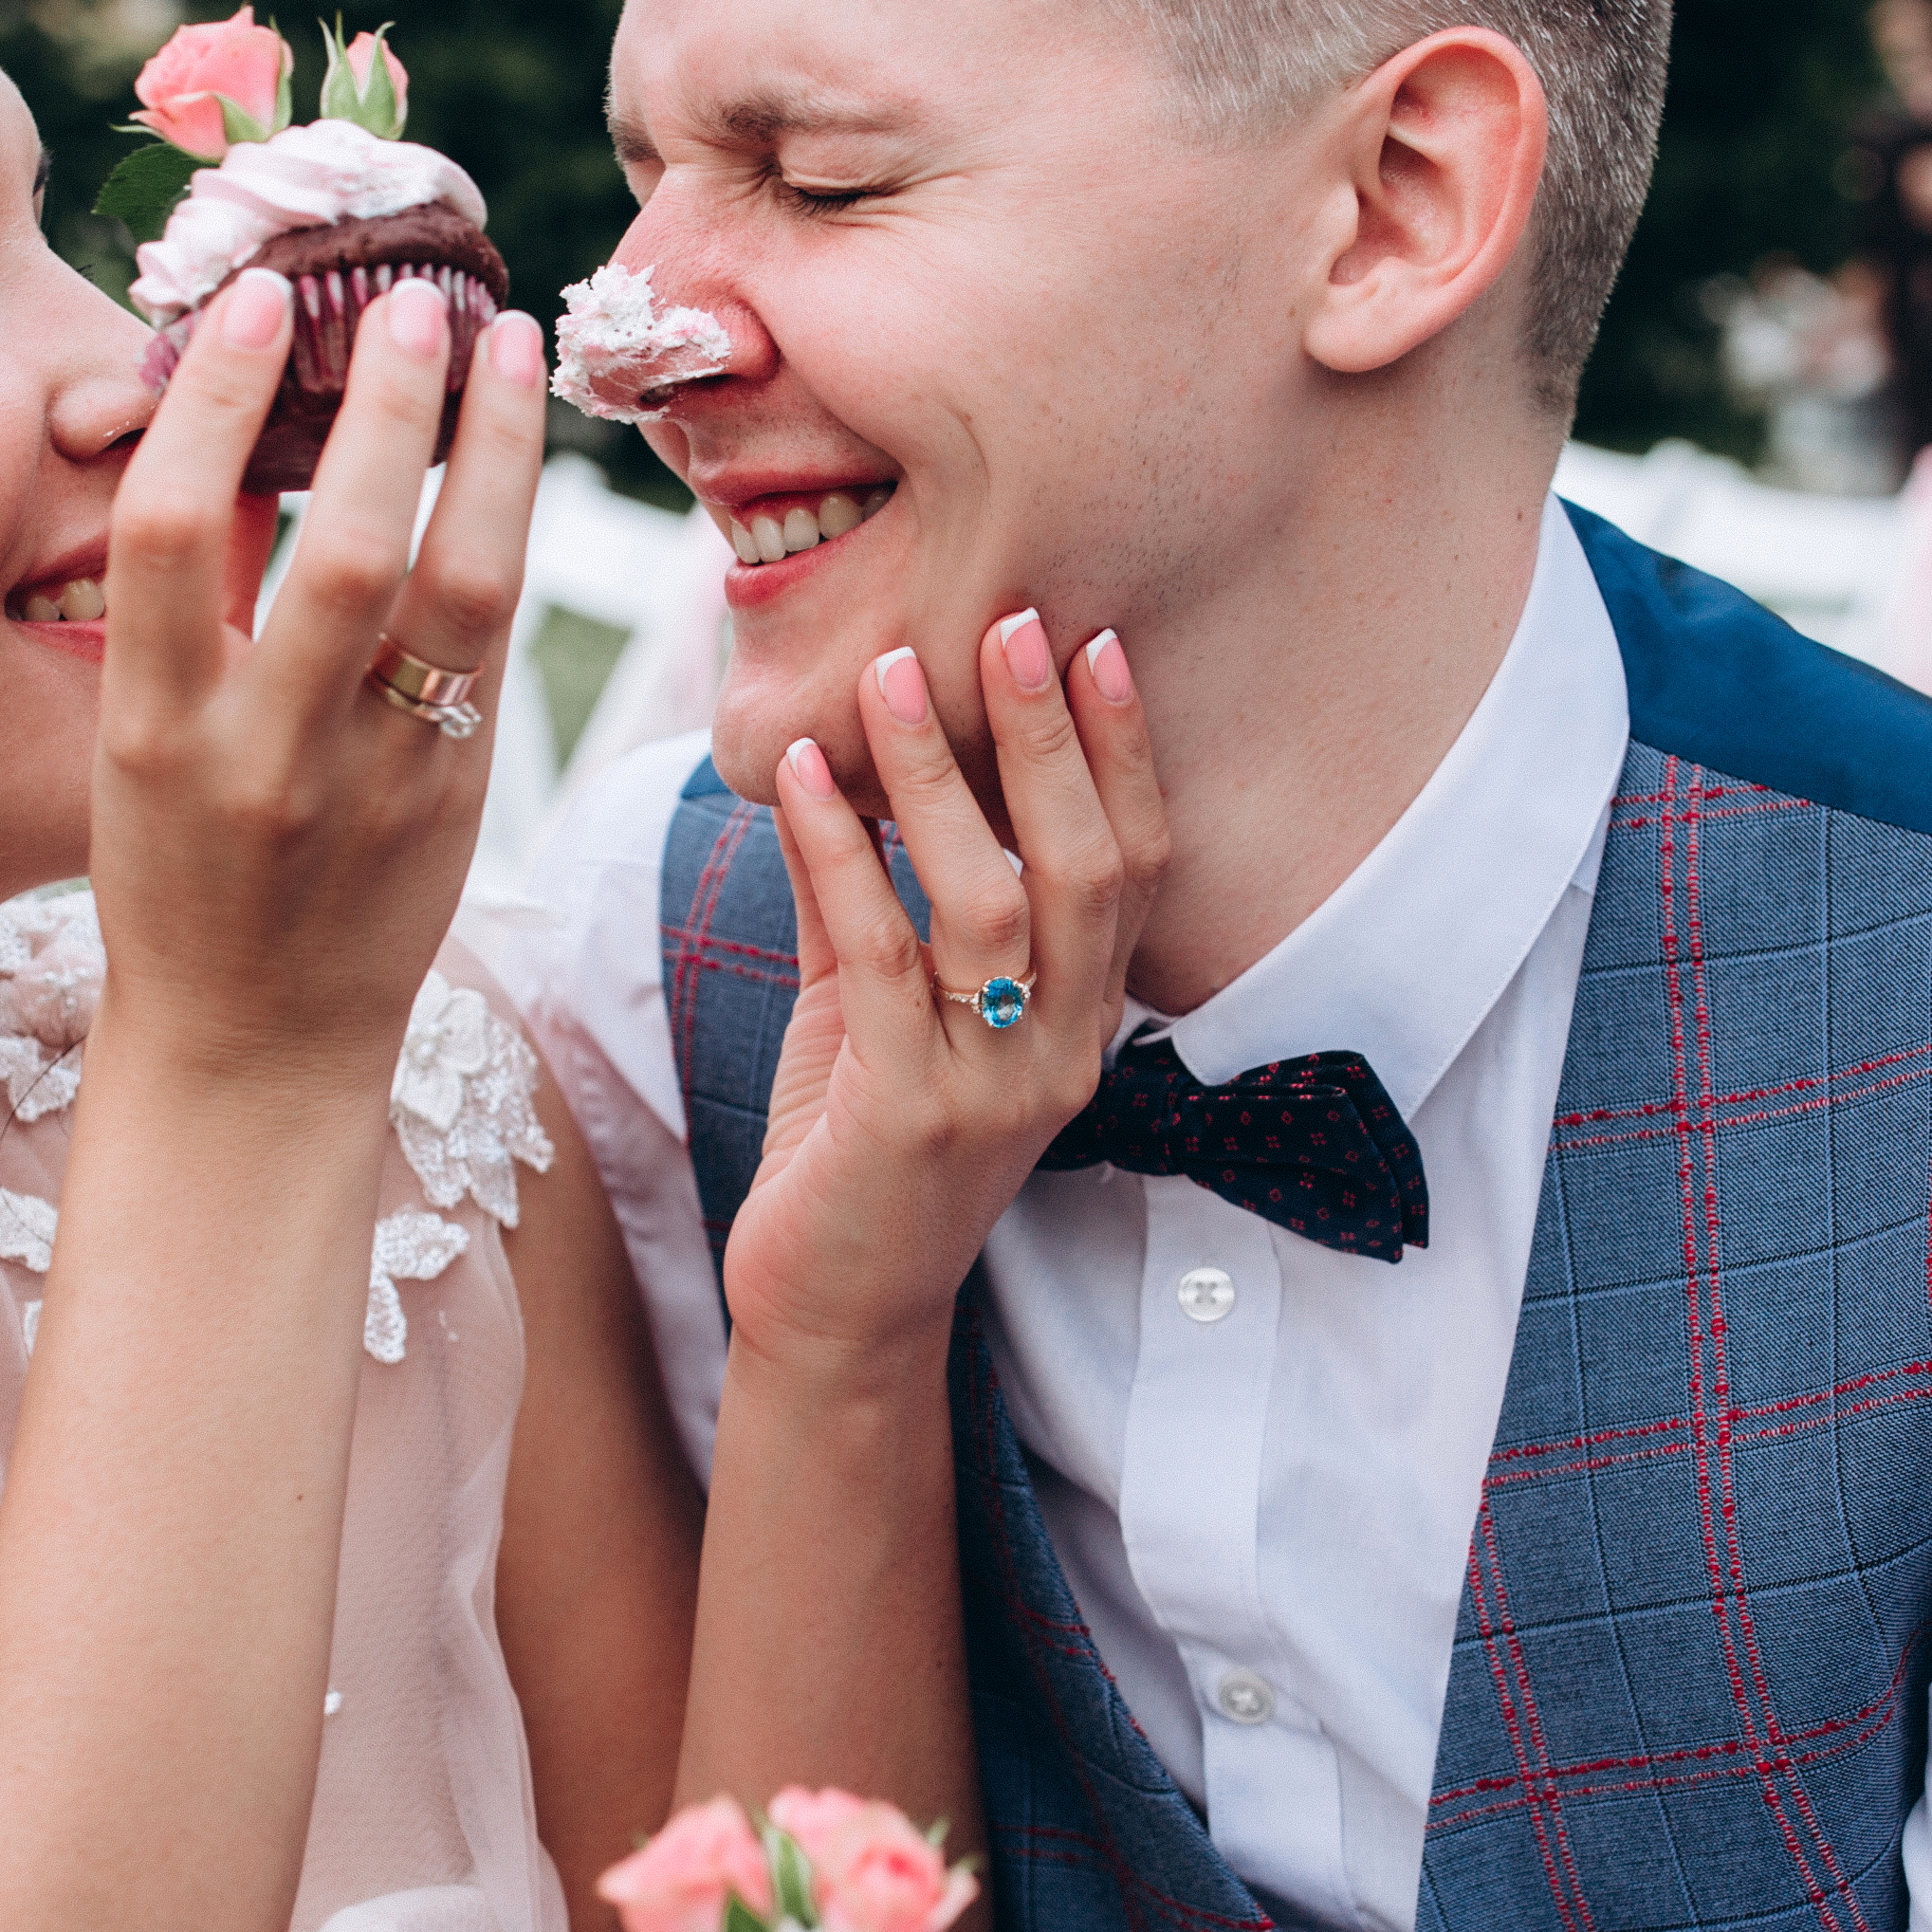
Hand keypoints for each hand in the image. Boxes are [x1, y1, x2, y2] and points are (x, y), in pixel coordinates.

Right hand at [84, 273, 541, 1090]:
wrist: (252, 1049)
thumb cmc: (177, 873)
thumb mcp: (137, 739)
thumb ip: (190, 591)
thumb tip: (227, 411)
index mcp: (152, 732)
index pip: (169, 534)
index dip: (215, 403)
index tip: (256, 301)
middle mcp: (267, 758)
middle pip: (346, 553)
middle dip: (389, 411)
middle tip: (416, 298)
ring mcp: (378, 785)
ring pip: (461, 594)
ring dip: (492, 453)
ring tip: (504, 341)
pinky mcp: (460, 802)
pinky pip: (495, 646)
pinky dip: (507, 532)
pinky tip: (516, 449)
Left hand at [721, 612, 1164, 1373]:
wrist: (829, 1307)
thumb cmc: (855, 1143)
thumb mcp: (877, 1002)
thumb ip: (876, 891)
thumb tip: (843, 756)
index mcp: (1078, 1013)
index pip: (1132, 863)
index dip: (1122, 752)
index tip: (1095, 641)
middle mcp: (1060, 1047)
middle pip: (1085, 868)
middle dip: (1052, 739)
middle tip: (1010, 624)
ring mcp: (995, 1087)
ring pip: (993, 904)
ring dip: (940, 779)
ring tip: (889, 674)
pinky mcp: (910, 1117)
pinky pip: (881, 960)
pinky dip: (838, 855)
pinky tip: (799, 779)